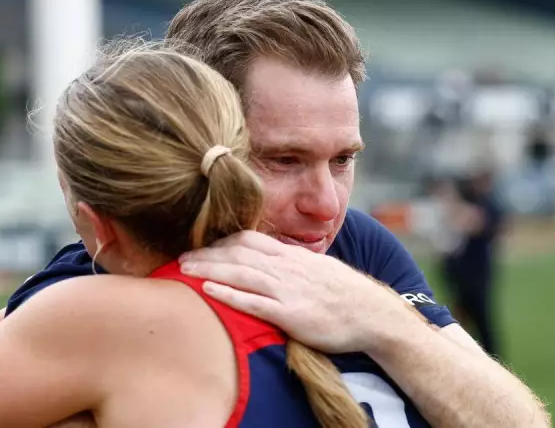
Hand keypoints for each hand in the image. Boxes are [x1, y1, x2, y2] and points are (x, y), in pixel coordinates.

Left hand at [179, 231, 422, 353]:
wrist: (374, 315)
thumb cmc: (345, 295)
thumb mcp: (318, 269)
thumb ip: (292, 263)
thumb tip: (269, 259)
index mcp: (292, 257)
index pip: (250, 240)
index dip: (222, 241)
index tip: (201, 246)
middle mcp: (287, 268)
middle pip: (239, 253)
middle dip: (207, 254)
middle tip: (181, 257)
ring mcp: (288, 290)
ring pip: (241, 273)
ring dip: (209, 270)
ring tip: (184, 270)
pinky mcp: (291, 314)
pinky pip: (254, 302)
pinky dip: (229, 294)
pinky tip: (207, 290)